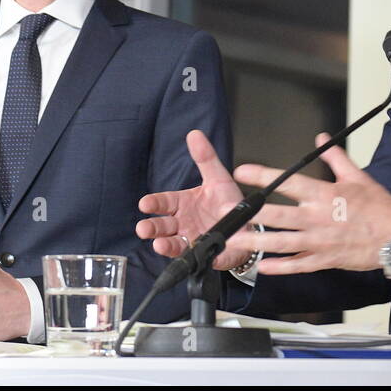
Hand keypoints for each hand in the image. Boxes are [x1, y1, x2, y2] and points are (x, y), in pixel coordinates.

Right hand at [136, 129, 249, 270]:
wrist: (246, 224)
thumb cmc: (227, 201)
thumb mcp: (218, 177)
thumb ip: (206, 158)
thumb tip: (194, 134)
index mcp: (183, 204)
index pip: (164, 203)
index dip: (154, 203)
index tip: (145, 203)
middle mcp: (182, 223)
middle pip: (162, 226)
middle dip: (151, 227)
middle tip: (143, 228)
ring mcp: (190, 239)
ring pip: (172, 243)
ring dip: (164, 245)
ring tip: (159, 244)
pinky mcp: (203, 253)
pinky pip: (194, 256)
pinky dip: (191, 256)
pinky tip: (192, 253)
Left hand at [225, 133, 390, 274]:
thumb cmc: (379, 206)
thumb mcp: (358, 176)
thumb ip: (336, 157)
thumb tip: (322, 138)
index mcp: (323, 195)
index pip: (287, 182)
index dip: (262, 176)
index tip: (242, 171)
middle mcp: (316, 218)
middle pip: (277, 216)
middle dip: (249, 215)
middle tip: (227, 213)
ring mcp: (319, 241)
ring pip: (281, 243)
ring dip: (256, 243)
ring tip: (234, 242)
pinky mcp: (324, 260)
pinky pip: (298, 265)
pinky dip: (280, 267)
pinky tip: (263, 266)